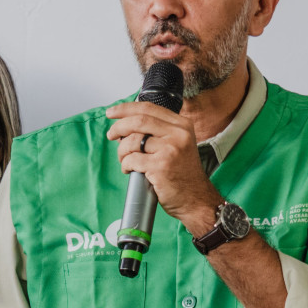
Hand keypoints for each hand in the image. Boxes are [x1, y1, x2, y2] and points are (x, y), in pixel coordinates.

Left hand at [105, 99, 221, 227]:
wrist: (196, 199)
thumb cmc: (183, 174)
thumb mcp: (179, 144)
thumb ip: (160, 132)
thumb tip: (127, 125)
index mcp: (182, 125)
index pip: (149, 108)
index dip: (126, 109)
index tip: (112, 113)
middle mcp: (178, 134)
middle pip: (138, 121)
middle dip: (118, 127)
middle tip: (111, 135)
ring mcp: (170, 150)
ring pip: (132, 141)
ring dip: (121, 151)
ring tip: (124, 160)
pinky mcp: (161, 167)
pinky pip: (132, 160)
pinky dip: (125, 165)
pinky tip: (129, 170)